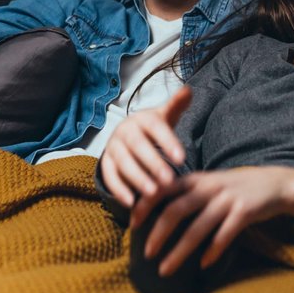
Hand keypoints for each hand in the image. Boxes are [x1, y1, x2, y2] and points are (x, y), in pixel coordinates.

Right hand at [99, 87, 191, 208]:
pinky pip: (110, 176)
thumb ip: (177, 105)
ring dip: (137, 178)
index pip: (155, 128)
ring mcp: (113, 147)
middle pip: (138, 146)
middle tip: (169, 180)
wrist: (128, 135)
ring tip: (153, 193)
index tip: (182, 158)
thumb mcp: (165, 116)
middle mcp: (124, 130)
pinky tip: (132, 202)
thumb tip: (188, 90)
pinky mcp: (105, 162)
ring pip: (123, 163)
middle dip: (153, 163)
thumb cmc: (153, 128)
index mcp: (142, 118)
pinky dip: (119, 189)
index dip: (168, 142)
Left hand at [141, 166, 293, 276]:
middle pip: (176, 211)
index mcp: (197, 179)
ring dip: (179, 251)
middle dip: (158, 234)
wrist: (276, 184)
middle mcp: (209, 187)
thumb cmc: (237, 187)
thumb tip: (157, 212)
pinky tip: (203, 266)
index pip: (164, 189)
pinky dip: (213, 251)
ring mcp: (227, 199)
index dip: (145, 205)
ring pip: (197, 228)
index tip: (132, 224)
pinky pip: (225, 235)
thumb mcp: (210, 183)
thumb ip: (187, 193)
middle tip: (146, 255)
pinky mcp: (245, 212)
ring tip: (165, 270)